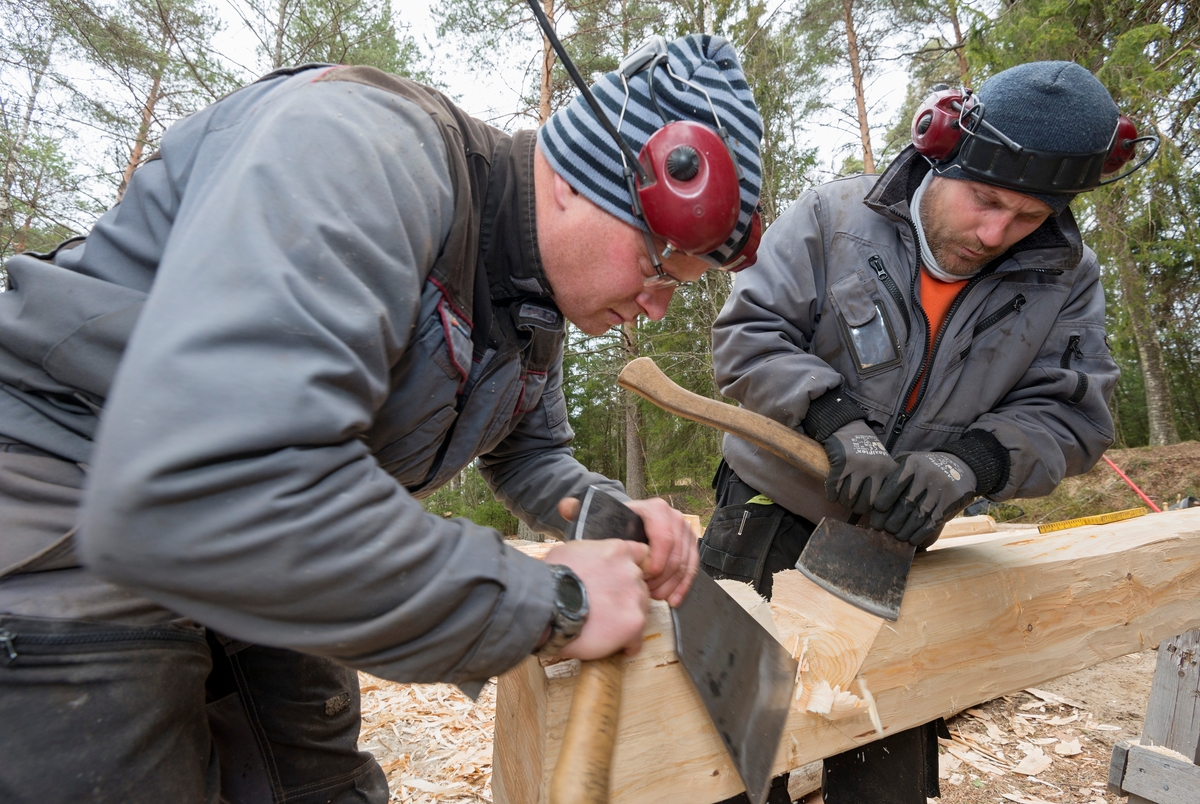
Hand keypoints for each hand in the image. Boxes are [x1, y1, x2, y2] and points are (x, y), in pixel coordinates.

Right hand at [543, 538, 650, 658]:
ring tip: (609, 628)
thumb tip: (590, 562)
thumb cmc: (552, 578)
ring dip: (628, 617)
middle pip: (641, 585)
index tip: (623, 579)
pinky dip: (628, 643)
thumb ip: (592, 553)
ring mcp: (635, 598)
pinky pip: (637, 637)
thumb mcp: (571, 551)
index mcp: (618, 551)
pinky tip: (616, 645)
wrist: (547, 604)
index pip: (641, 555)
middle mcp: (631, 572)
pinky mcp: (633, 623)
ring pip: (641, 610)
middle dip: (628, 595)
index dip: (632, 568)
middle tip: (609, 606)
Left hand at [557, 496, 698, 606]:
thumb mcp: (595, 518)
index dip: (656, 558)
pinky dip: (683, 586)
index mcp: (654, 509)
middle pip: (676, 552)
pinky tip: (672, 601)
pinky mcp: (689, 548)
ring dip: (671, 584)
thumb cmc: (609, 525)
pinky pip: (692, 569)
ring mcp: (684, 533)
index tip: (642, 576)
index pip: (664, 535)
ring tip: (653, 597)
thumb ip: (578, 511)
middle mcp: (674, 517)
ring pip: (685, 563)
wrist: (624, 526)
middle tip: (645, 592)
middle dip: (662, 576)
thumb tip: (566, 506)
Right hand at [822, 420, 898, 513]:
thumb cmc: (865, 448)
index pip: (883, 501)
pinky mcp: (842, 463)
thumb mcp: (882, 462)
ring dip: (842, 501)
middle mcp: (876, 468)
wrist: (846, 426)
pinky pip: (835, 488)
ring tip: (842, 499)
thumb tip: (880, 511)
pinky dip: (831, 495)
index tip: (868, 509)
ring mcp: (859, 465)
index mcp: (889, 470)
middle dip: (856, 507)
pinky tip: (832, 495)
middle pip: (865, 503)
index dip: (874, 510)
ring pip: (848, 497)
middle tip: (852, 504)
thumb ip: (884, 482)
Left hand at [869, 451, 977, 545]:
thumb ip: (893, 472)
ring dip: (905, 530)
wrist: (961, 466)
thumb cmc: (925, 467)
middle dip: (892, 520)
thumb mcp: (909, 460)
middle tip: (884, 529)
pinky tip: (912, 539)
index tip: (878, 510)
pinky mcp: (950, 503)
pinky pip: (932, 522)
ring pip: (918, 516)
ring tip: (897, 535)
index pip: (894, 484)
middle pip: (905, 504)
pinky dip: (920, 534)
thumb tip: (873, 495)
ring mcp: (941, 490)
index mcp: (913, 464)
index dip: (884, 500)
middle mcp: (927, 475)